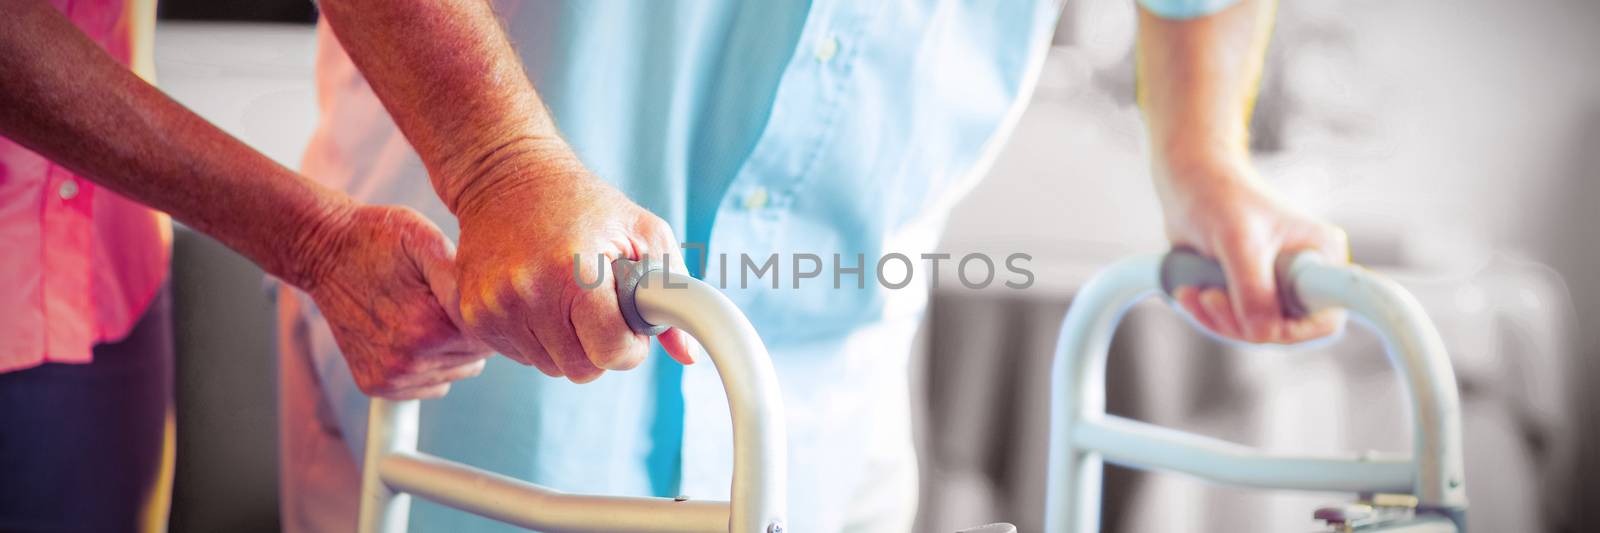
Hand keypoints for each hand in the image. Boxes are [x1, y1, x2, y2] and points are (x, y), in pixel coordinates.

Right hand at [302, 204, 491, 398]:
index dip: (485, 313)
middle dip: (468, 331)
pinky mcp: (376, 384)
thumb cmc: (379, 240)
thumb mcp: (425, 240)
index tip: (468, 293)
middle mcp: (409, 361)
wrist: (323, 251)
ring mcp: (390, 377)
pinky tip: (410, 333)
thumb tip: (487, 307)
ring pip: (455, 373)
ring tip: (425, 314)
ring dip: (450, 349)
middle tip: (442, 300)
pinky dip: (429, 364)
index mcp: (429, 328)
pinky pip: (430, 385)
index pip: (489, 339)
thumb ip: (460, 278)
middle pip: (475, 358)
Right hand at [451, 144, 693, 382]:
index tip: (629, 324)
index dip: (630, 345)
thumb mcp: (644, 231)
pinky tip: (538, 299)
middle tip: (599, 307)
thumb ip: (675, 292)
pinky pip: (520, 357)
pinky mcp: (472, 315)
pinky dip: (536, 338)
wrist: (506, 175)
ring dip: (567, 343)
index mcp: (575, 271)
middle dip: (599, 347)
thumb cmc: (583, 202)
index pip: (612, 354)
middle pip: (582, 370)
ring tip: (566, 296)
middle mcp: (527, 293)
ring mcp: (494, 307)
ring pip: (550, 367)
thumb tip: (686, 353)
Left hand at [1155, 154, 1349, 343]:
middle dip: (1241, 324)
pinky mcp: (1248, 291)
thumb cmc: (1219, 196)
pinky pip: (1232, 322)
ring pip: (1253, 330)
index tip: (1263, 330)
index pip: (1327, 316)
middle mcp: (1305, 275)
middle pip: (1284, 331)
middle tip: (1209, 297)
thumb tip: (1262, 332)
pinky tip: (1187, 292)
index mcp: (1321, 256)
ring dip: (1217, 319)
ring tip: (1191, 291)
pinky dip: (1207, 315)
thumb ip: (1253, 288)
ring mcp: (1276, 286)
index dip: (1298, 331)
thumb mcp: (1238, 241)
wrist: (1188, 180)